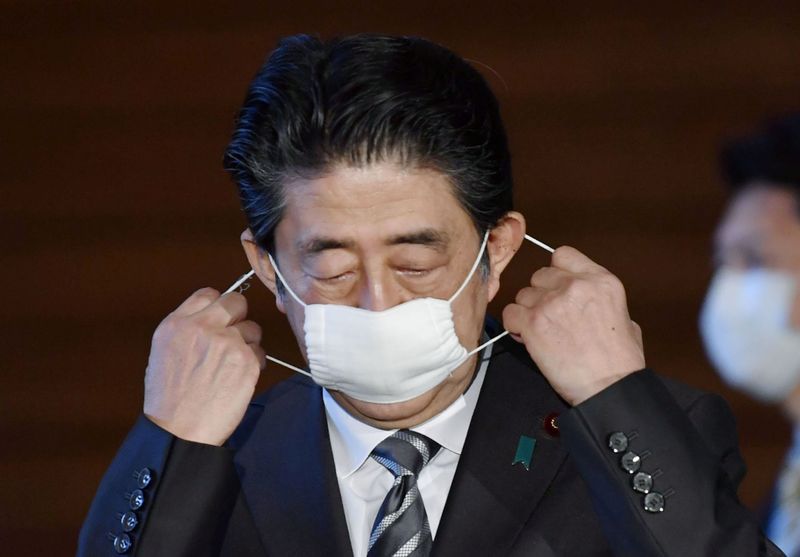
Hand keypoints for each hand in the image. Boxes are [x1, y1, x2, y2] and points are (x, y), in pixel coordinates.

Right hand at [143, 288, 264, 445]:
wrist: (179, 432)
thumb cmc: (169, 400)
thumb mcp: (164, 353)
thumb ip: (187, 329)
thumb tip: (212, 319)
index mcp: (177, 324)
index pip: (207, 294)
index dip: (217, 306)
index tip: (219, 319)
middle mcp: (203, 327)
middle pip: (236, 302)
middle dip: (238, 317)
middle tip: (232, 337)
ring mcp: (228, 342)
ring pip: (252, 328)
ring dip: (247, 343)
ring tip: (232, 366)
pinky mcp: (247, 361)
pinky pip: (260, 352)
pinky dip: (254, 363)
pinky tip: (239, 379)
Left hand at [502, 246, 644, 405]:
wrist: (609, 387)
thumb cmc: (619, 362)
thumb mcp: (625, 317)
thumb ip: (599, 300)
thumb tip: (586, 302)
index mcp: (601, 280)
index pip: (563, 255)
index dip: (556, 272)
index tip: (556, 287)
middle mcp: (575, 285)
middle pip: (540, 275)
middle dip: (541, 295)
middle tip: (549, 316)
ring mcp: (552, 302)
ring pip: (523, 294)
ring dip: (528, 311)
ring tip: (541, 332)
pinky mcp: (533, 322)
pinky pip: (510, 314)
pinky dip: (515, 326)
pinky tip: (528, 338)